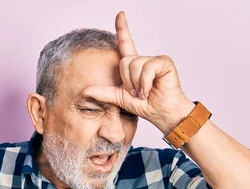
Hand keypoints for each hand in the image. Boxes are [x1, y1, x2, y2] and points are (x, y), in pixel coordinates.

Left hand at [84, 12, 194, 133]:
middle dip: (127, 80)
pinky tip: (149, 89)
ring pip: (134, 64)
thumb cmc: (144, 105)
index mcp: (133, 66)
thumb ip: (103, 93)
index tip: (120, 14)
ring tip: (143, 92)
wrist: (160, 113)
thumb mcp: (119, 98)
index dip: (123, 29)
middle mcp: (143, 60)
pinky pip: (147, 67)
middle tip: (136, 92)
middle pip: (124, 61)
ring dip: (136, 83)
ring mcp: (154, 60)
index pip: (126, 43)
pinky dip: (145, 82)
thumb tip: (85, 90)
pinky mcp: (164, 62)